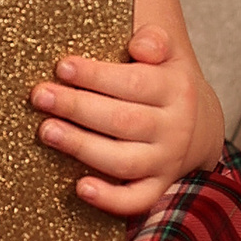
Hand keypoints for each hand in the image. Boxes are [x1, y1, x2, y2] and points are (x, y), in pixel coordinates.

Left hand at [31, 24, 220, 218]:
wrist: (200, 127)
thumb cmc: (166, 84)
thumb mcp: (170, 55)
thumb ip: (156, 40)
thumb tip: (141, 46)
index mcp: (177, 89)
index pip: (134, 83)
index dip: (96, 76)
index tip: (62, 67)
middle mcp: (175, 128)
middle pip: (123, 121)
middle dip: (78, 108)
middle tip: (41, 96)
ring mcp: (167, 161)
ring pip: (124, 161)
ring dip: (82, 147)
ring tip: (47, 131)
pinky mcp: (158, 187)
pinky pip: (136, 200)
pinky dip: (109, 199)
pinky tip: (80, 187)